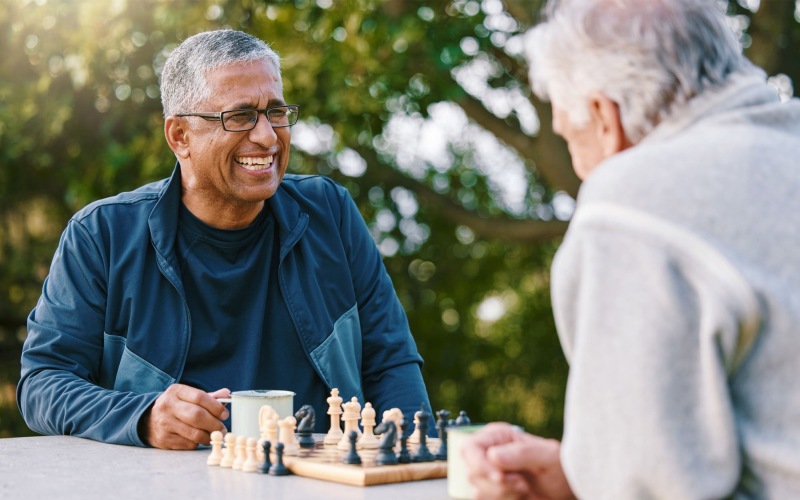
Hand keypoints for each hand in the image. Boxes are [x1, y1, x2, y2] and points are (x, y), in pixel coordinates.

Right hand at [139, 384, 229, 449]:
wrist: (148, 422)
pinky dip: (198, 443)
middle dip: (214, 424)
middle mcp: (168, 406)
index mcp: (176, 391)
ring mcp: (164, 423)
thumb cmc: (176, 407)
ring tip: (214, 435)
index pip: (200, 397)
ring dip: (209, 436)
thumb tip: (227, 394)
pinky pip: (188, 444)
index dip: (216, 407)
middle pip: (197, 416)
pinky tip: (200, 439)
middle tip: (222, 429)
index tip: (225, 414)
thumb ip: (208, 397)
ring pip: (194, 433)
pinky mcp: (164, 439)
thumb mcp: (188, 397)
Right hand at [461, 422, 575, 499]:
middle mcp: (487, 454)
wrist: (566, 489)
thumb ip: (522, 453)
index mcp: (497, 436)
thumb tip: (493, 455)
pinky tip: (520, 497)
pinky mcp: (491, 492)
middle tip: (523, 484)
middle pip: (473, 473)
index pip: (470, 448)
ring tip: (524, 489)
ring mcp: (488, 474)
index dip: (480, 465)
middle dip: (499, 485)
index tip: (500, 478)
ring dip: (503, 495)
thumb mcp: (548, 456)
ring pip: (478, 491)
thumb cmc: (560, 466)